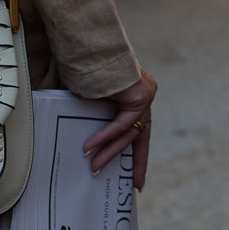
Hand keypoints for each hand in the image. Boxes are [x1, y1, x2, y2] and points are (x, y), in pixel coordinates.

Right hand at [83, 69, 156, 189]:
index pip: (139, 129)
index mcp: (136, 96)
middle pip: (140, 136)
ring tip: (94, 168)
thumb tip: (82, 136)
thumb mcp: (93, 95)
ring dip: (110, 152)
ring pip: (129, 133)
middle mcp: (145, 97)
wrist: (91, 44)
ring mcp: (145, 96)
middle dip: (136, 162)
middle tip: (134, 185)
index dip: (137, 153)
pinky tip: (91, 147)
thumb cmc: (87, 65)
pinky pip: (122, 123)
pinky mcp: (140, 96)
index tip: (136, 177)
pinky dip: (105, 136)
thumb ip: (96, 112)